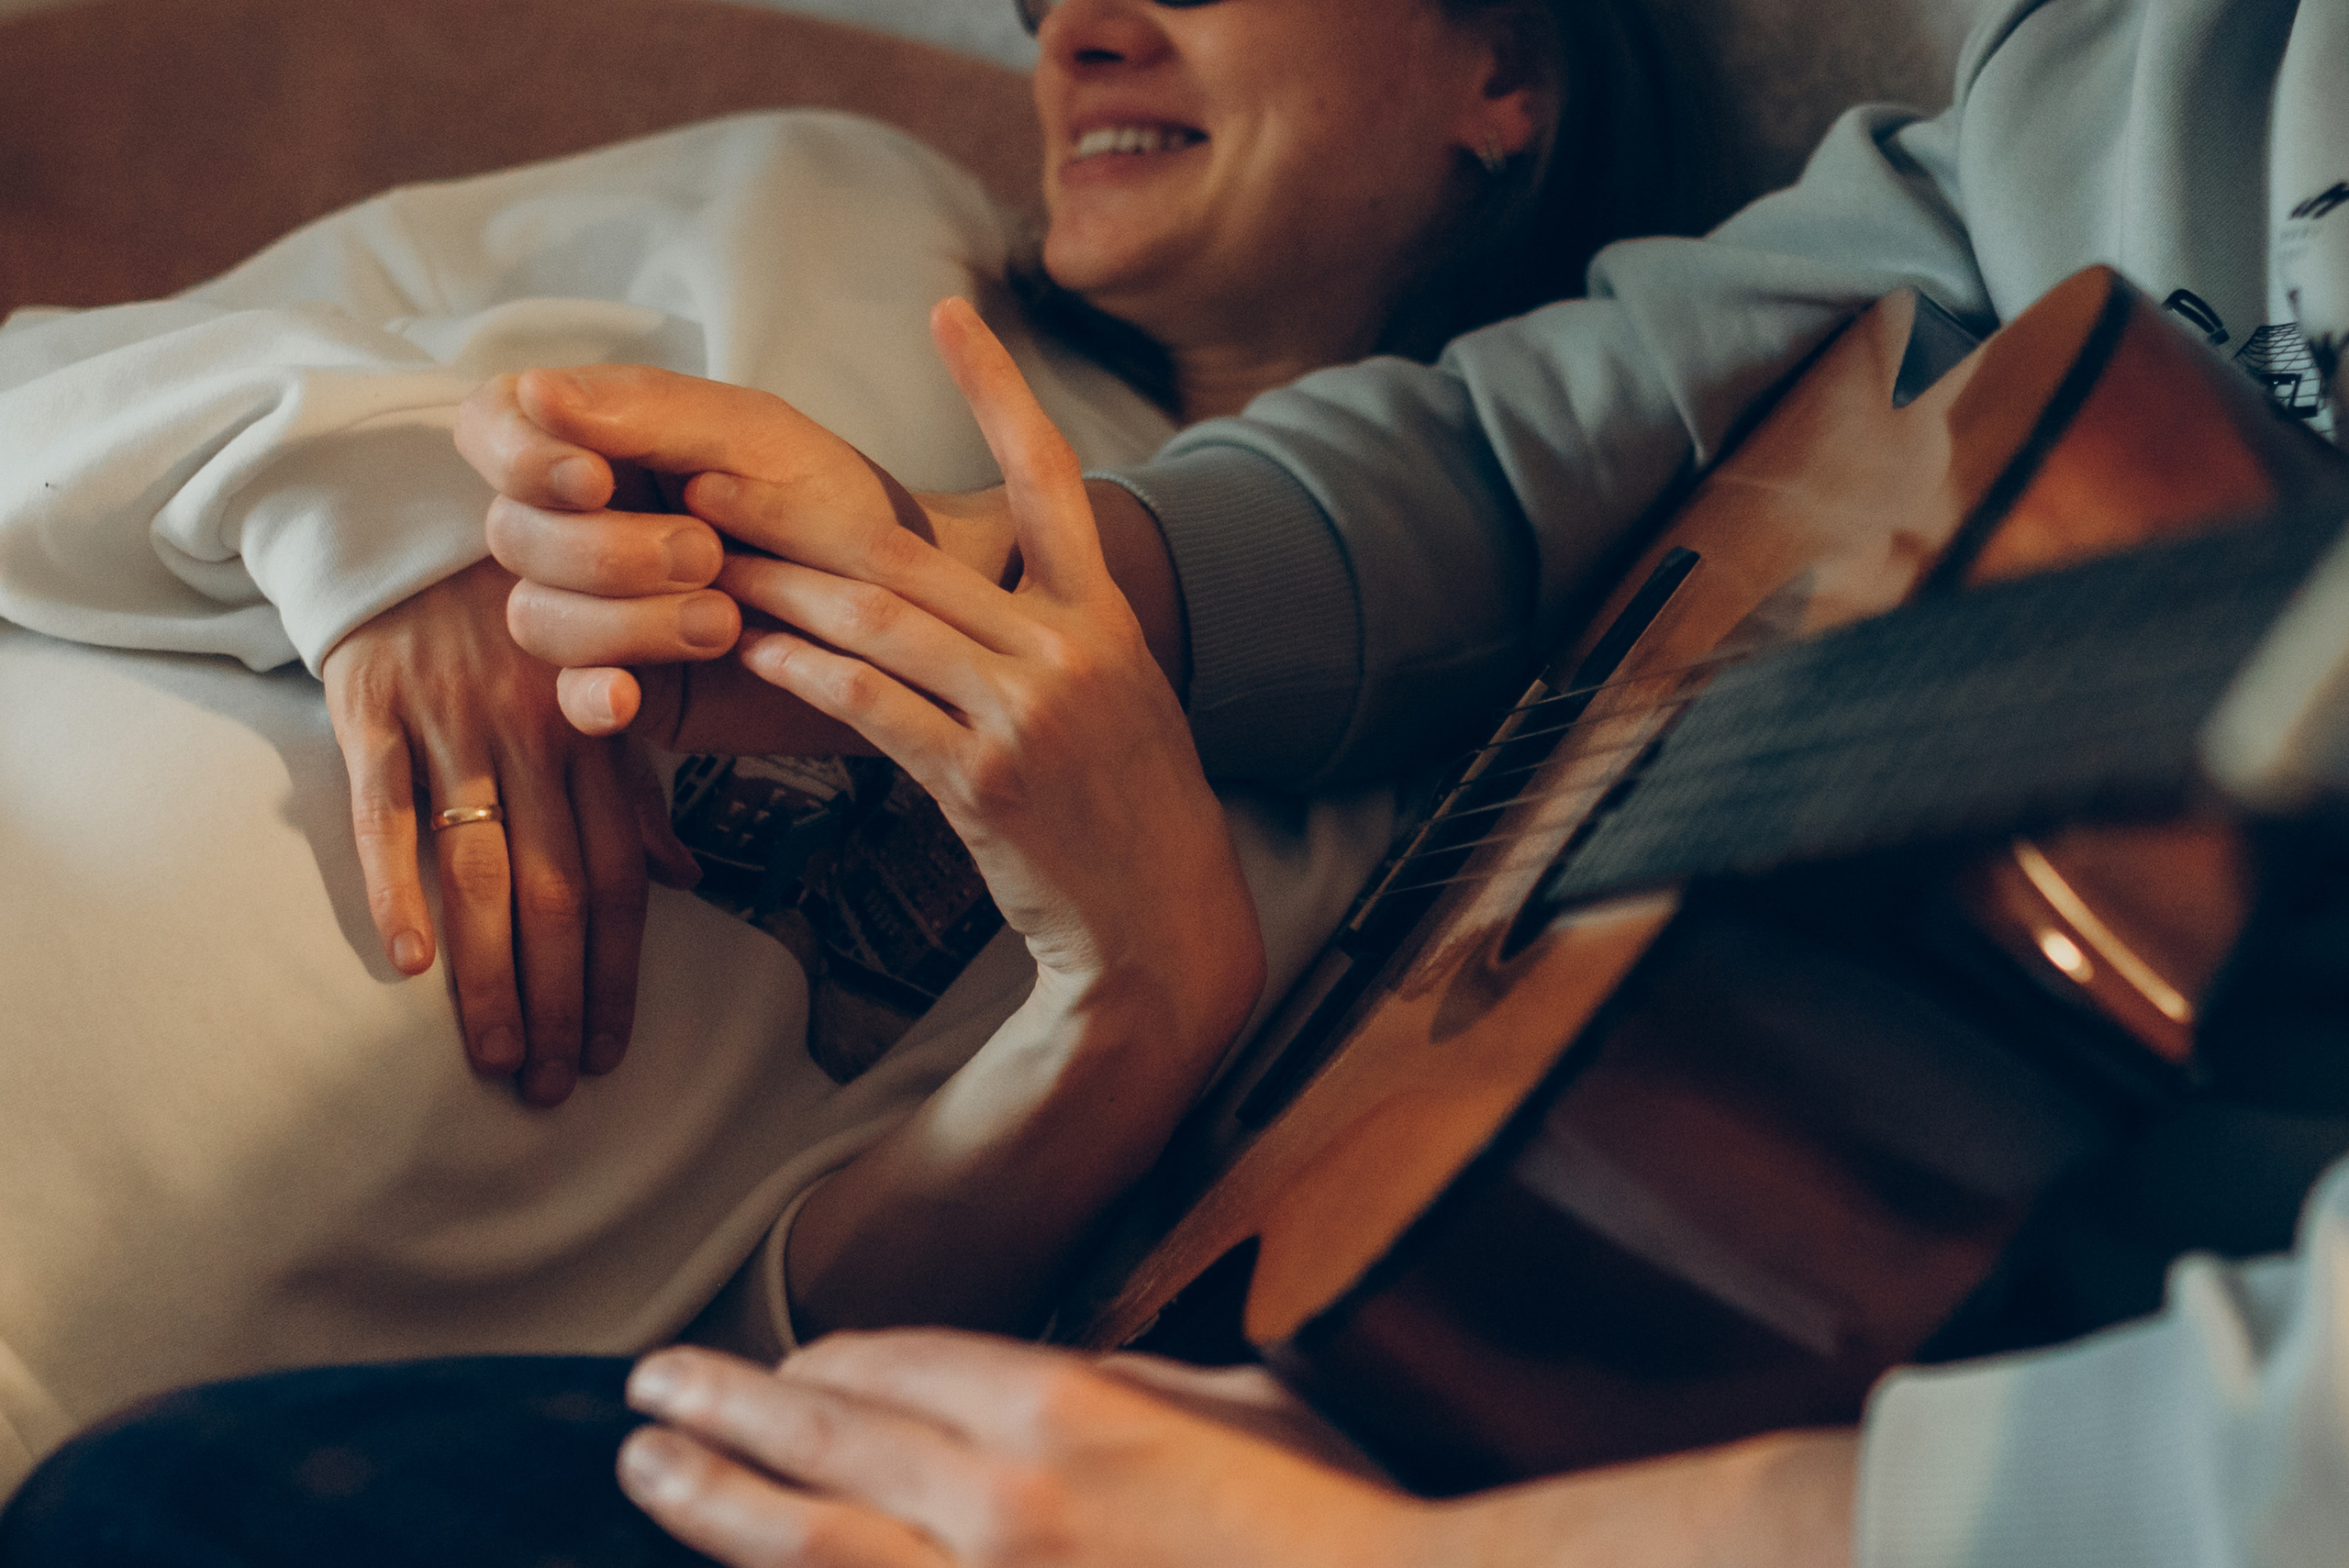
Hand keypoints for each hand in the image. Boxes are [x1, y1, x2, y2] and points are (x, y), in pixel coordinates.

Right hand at [321, 557, 696, 1104]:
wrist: (407, 511)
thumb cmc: (514, 612)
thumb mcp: (596, 681)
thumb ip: (632, 785)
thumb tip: (686, 878)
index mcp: (593, 736)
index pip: (616, 878)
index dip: (617, 969)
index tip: (610, 1050)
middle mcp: (532, 736)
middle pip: (554, 891)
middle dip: (559, 996)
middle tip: (552, 1085)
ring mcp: (451, 723)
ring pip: (479, 867)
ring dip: (489, 971)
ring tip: (497, 1055)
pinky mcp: (372, 705)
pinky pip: (381, 806)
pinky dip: (394, 883)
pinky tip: (407, 962)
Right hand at [460, 366, 974, 753]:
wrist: (911, 602)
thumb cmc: (834, 501)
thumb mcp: (756, 437)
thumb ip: (648, 414)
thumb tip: (535, 390)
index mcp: (598, 443)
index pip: (493, 431)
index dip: (521, 458)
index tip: (594, 480)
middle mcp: (581, 524)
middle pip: (513, 535)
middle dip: (604, 550)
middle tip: (707, 556)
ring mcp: (599, 608)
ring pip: (536, 616)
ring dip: (622, 620)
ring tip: (724, 619)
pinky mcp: (631, 681)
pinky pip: (571, 697)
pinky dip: (591, 696)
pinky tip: (629, 696)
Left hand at [461, 364, 1185, 746]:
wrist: (1162, 921)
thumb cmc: (1127, 808)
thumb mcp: (1117, 697)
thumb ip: (1053, 630)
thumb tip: (964, 585)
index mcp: (1107, 616)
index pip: (1052, 477)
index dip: (998, 390)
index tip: (950, 312)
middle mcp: (1072, 648)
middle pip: (916, 555)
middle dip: (799, 516)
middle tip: (710, 483)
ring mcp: (1030, 712)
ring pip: (883, 623)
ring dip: (782, 590)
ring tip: (704, 566)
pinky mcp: (986, 780)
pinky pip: (877, 707)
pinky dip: (809, 673)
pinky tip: (755, 651)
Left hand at [616, 1335, 1428, 1567]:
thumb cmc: (1325, 1526)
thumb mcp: (1236, 1405)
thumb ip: (1127, 1384)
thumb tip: (1057, 1381)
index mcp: (1062, 1413)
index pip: (890, 1363)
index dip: (816, 1359)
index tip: (776, 1361)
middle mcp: (995, 1506)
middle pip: (818, 1440)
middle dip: (722, 1409)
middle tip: (653, 1390)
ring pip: (802, 1547)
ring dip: (709, 1499)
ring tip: (649, 1468)